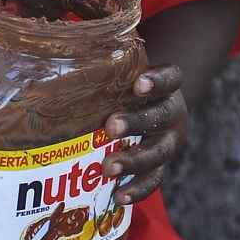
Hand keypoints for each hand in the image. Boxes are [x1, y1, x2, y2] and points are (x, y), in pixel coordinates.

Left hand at [102, 64, 186, 203]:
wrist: (158, 109)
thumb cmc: (131, 86)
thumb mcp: (127, 70)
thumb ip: (108, 62)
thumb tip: (66, 43)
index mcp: (168, 86)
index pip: (171, 78)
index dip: (157, 81)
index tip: (138, 84)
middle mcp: (173, 113)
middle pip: (161, 117)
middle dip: (135, 122)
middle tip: (110, 126)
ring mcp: (169, 142)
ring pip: (157, 153)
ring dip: (133, 161)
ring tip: (107, 166)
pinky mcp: (162, 166)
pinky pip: (154, 180)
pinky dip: (137, 189)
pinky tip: (118, 196)